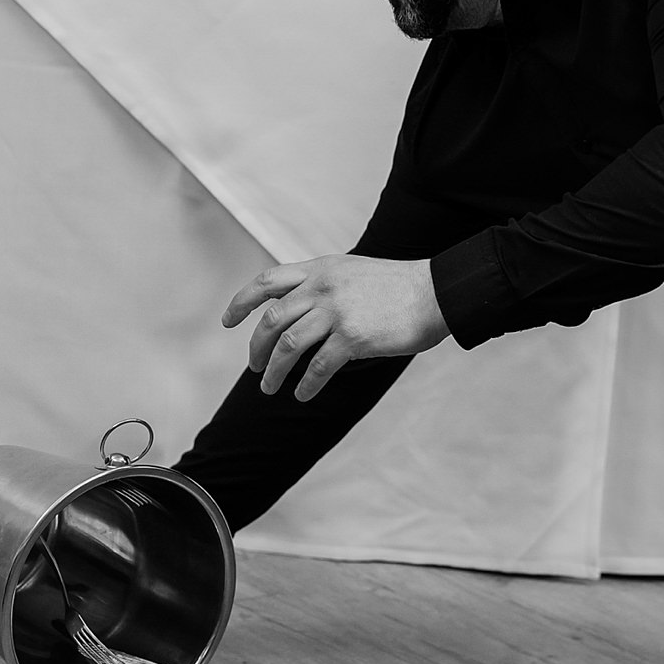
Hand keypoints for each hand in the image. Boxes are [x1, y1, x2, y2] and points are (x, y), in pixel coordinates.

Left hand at [221, 255, 450, 400]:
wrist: (435, 292)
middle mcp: (322, 287)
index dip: (241, 302)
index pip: (267, 281)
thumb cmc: (397, 287)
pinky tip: (303, 394)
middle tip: (256, 368)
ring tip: (270, 389)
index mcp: (320, 269)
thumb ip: (323, 285)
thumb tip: (296, 310)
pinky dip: (306, 384)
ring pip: (288, 346)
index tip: (228, 322)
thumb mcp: (351, 273)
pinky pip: (318, 367)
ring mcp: (337, 312)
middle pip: (271, 320)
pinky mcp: (353, 337)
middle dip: (257, 348)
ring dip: (274, 373)